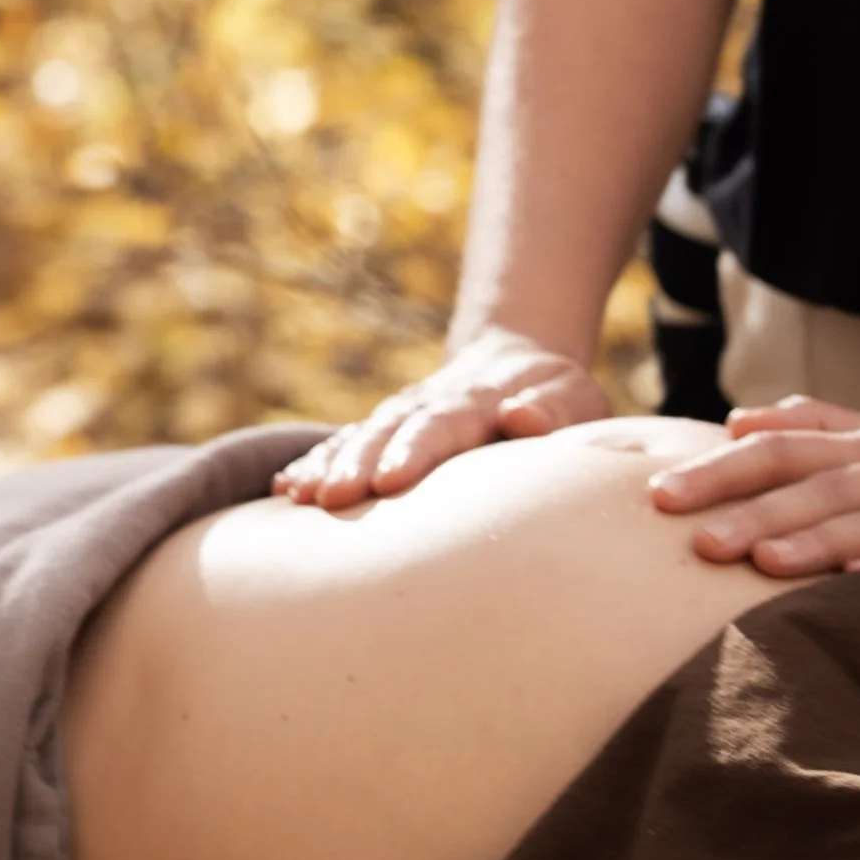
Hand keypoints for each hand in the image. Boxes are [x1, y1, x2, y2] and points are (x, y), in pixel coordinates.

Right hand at [273, 329, 607, 507]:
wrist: (519, 362)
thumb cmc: (557, 398)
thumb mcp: (574, 399)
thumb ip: (553, 411)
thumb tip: (523, 417)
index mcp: (477, 402)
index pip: (441, 426)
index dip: (413, 453)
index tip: (389, 482)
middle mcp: (428, 405)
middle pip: (386, 432)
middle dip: (356, 464)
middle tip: (331, 498)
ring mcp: (399, 416)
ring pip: (358, 437)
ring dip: (327, 464)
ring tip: (297, 495)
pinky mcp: (383, 431)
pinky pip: (343, 444)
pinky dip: (314, 462)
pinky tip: (285, 489)